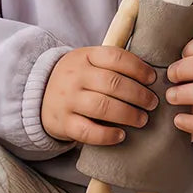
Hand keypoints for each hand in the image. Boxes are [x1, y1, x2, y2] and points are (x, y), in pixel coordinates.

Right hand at [42, 46, 157, 145]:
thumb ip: (113, 63)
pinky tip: (121, 135)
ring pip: (102, 107)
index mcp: (84, 56)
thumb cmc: (77, 79)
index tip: (152, 78)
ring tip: (142, 119)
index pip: (115, 57)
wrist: (39, 95)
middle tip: (152, 103)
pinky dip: (107, 135)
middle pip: (112, 83)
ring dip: (128, 114)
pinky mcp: (63, 123)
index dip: (138, 68)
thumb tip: (151, 75)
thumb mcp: (88, 61)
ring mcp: (67, 100)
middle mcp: (75, 76)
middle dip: (138, 94)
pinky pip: (87, 131)